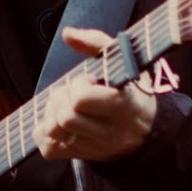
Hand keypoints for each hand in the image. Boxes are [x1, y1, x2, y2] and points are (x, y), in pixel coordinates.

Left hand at [38, 26, 157, 163]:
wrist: (147, 130)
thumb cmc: (133, 90)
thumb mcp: (125, 62)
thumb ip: (97, 43)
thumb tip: (67, 34)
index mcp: (123, 106)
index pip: (82, 99)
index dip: (78, 86)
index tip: (88, 81)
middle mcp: (109, 132)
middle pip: (65, 117)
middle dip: (61, 98)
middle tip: (72, 91)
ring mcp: (94, 147)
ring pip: (55, 131)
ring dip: (51, 113)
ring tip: (64, 104)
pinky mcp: (81, 156)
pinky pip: (48, 149)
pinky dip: (44, 132)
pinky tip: (57, 121)